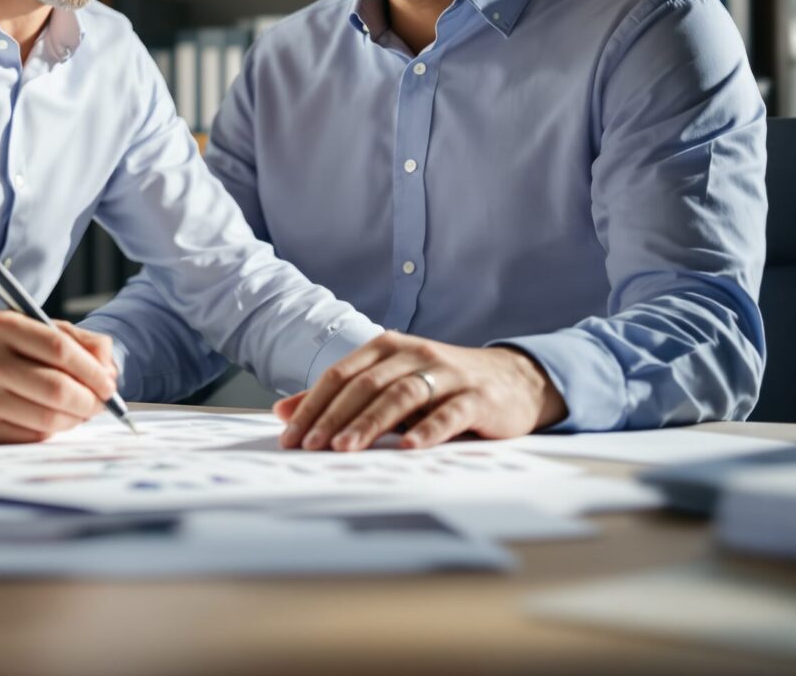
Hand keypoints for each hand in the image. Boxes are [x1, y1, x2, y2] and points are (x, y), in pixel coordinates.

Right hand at [0, 311, 118, 443]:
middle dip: (90, 400)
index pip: (59, 349)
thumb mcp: (29, 329)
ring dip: (76, 419)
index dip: (92, 369)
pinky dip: (55, 431)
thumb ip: (74, 340)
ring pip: (49, 418)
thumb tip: (109, 367)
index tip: (109, 382)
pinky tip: (56, 419)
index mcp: (2, 327)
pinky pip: (34, 436)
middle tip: (101, 402)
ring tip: (81, 411)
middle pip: (57, 388)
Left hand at [275, 333, 566, 451]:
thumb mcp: (388, 385)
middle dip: (334, 417)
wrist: (511, 380)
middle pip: (366, 385)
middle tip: (312, 447)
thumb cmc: (439, 386)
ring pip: (401, 395)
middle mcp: (414, 354)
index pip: (340, 375)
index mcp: (386, 347)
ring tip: (347, 448)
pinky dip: (428, 429)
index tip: (291, 438)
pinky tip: (409, 447)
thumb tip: (284, 412)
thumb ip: (339, 398)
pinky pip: (449, 412)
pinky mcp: (478, 397)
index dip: (313, 405)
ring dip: (370, 423)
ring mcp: (447, 373)